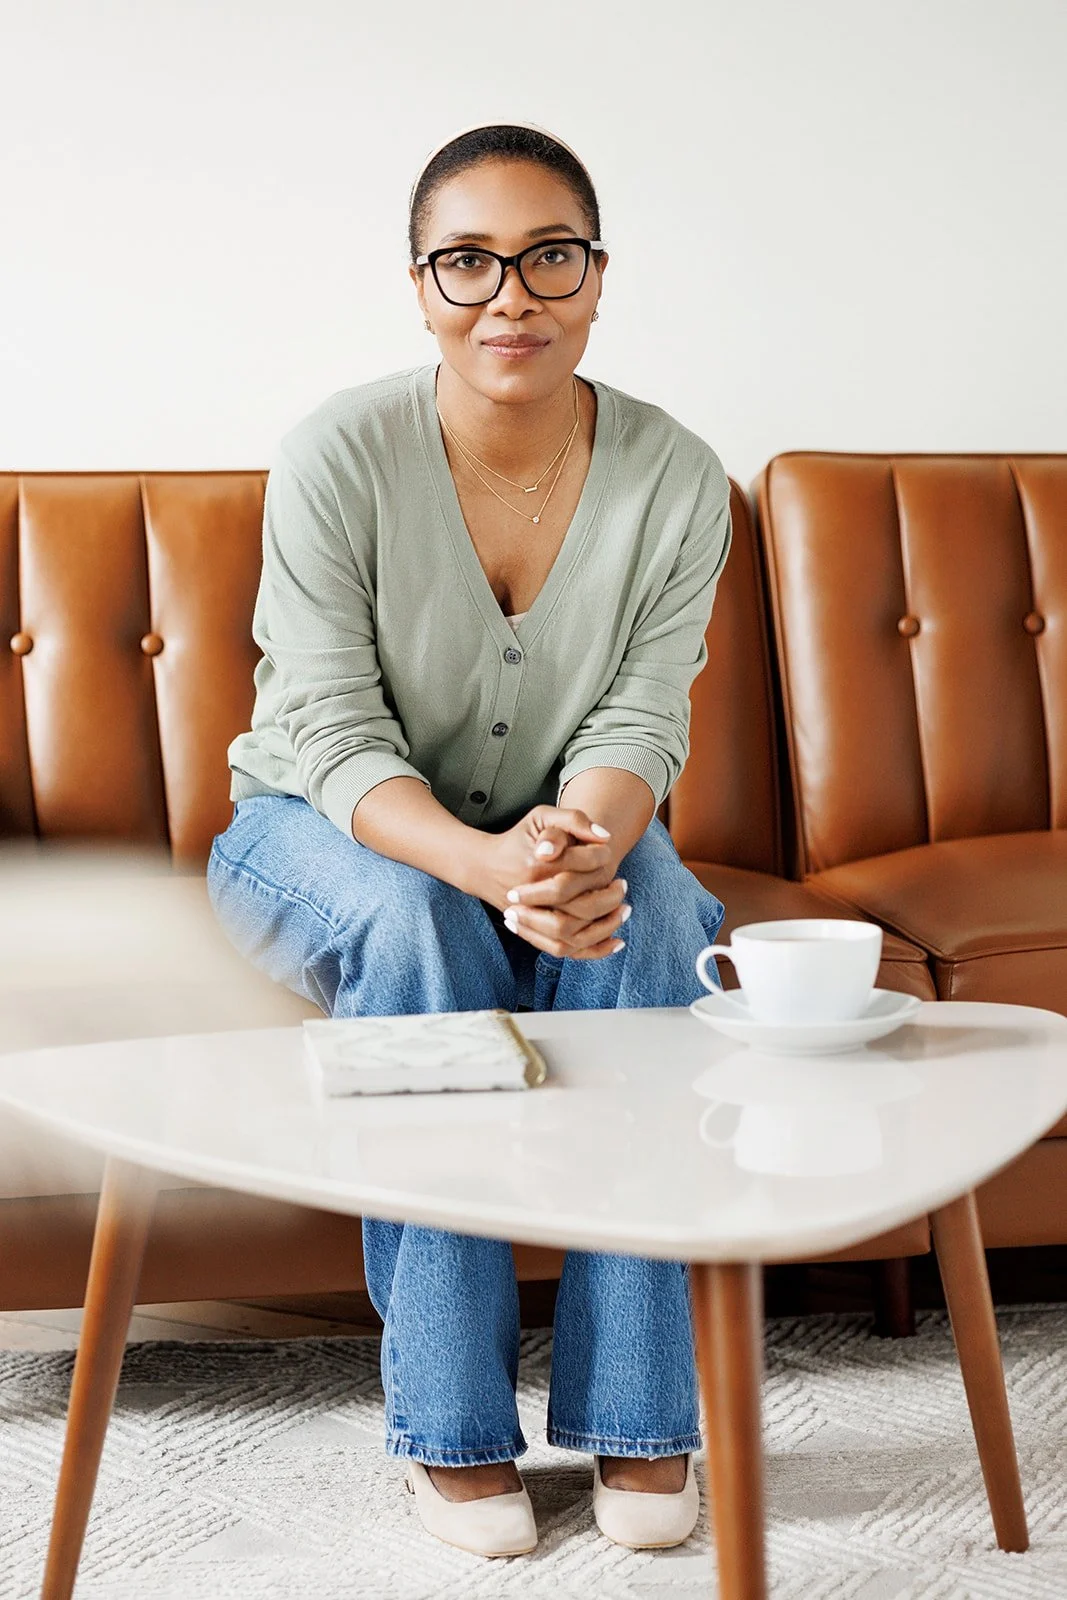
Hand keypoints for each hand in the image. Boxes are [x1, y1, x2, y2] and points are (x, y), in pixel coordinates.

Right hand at [480, 806, 630, 959]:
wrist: (485, 867)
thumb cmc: (519, 839)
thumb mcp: (542, 817)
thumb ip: (573, 819)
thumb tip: (605, 837)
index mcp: (537, 865)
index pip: (581, 866)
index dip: (602, 859)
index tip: (610, 854)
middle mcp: (532, 896)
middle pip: (581, 905)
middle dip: (610, 897)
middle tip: (623, 885)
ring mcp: (531, 919)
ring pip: (574, 933)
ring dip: (606, 925)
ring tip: (624, 910)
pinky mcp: (533, 934)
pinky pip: (565, 950)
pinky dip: (594, 950)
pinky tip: (617, 941)